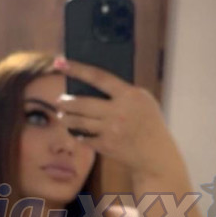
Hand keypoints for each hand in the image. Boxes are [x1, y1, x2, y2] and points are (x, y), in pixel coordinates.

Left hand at [51, 55, 176, 175]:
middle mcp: (118, 112)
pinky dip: (78, 134)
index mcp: (129, 95)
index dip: (77, 68)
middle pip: (82, 103)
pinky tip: (75, 131)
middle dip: (66, 102)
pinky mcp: (106, 146)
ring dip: (66, 118)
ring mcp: (111, 130)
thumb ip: (121, 91)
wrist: (156, 154)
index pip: (98, 77)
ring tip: (62, 116)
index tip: (60, 62)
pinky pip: (84, 137)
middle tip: (59, 100)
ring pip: (79, 122)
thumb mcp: (142, 100)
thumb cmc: (148, 122)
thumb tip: (89, 83)